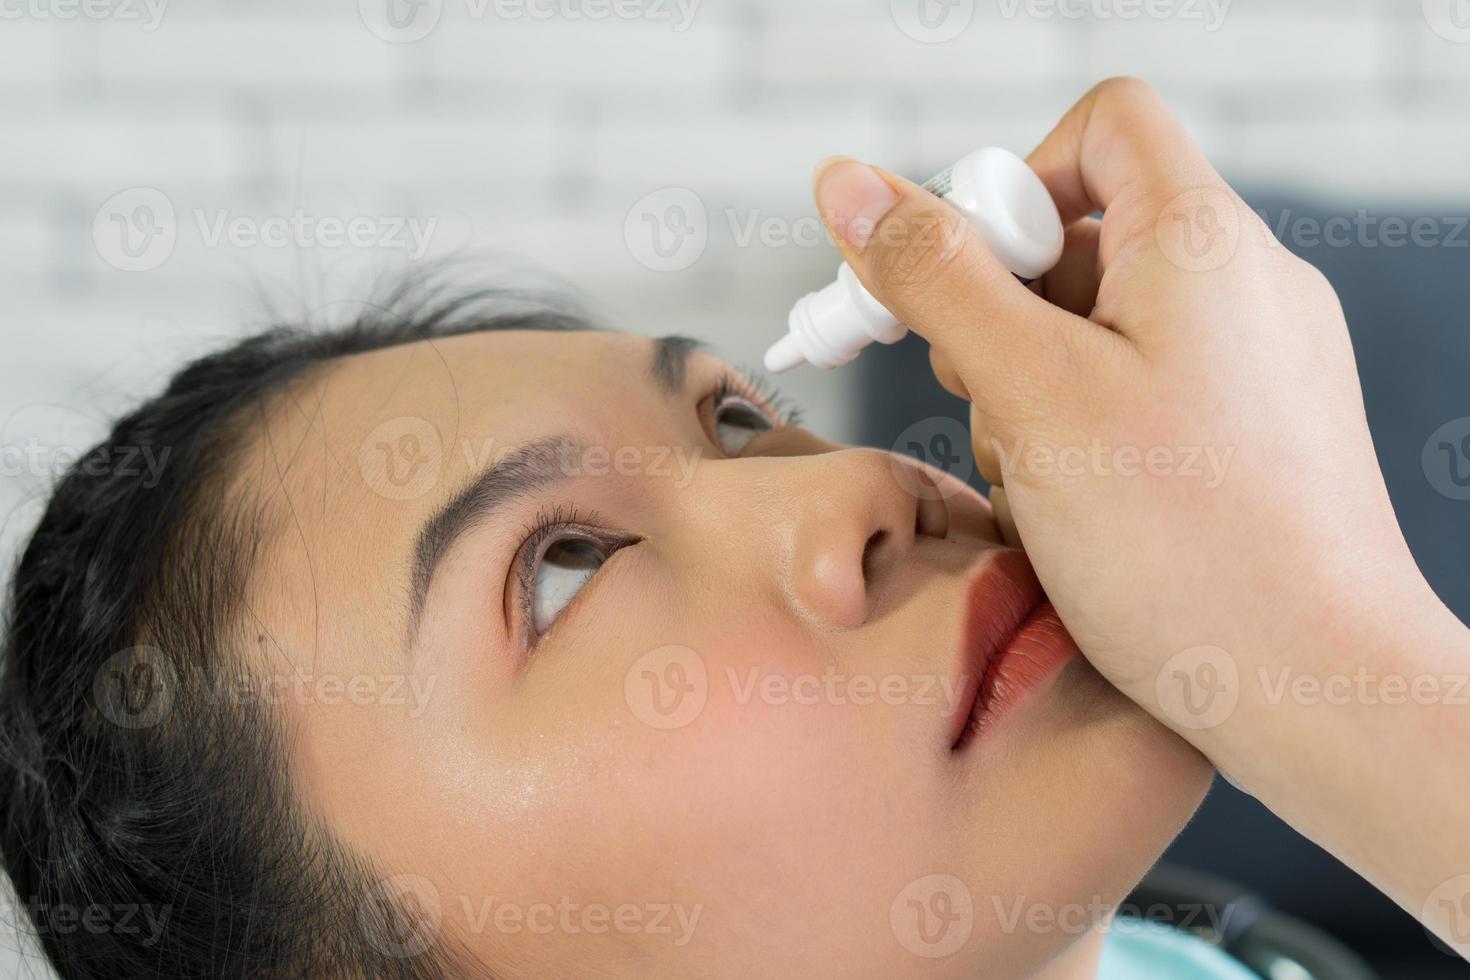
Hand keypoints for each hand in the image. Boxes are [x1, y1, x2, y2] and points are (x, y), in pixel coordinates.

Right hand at [811, 76, 1469, 941]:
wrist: (1320, 692)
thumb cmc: (1189, 547)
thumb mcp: (1032, 394)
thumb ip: (936, 278)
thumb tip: (846, 184)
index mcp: (1202, 242)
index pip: (1102, 127)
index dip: (1013, 180)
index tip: (964, 277)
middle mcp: (1242, 285)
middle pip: (1083, 235)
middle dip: (1004, 314)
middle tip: (985, 399)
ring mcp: (1254, 361)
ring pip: (1097, 328)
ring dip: (1032, 393)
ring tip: (1043, 483)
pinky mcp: (1251, 432)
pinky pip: (1137, 394)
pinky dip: (1082, 437)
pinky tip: (1080, 515)